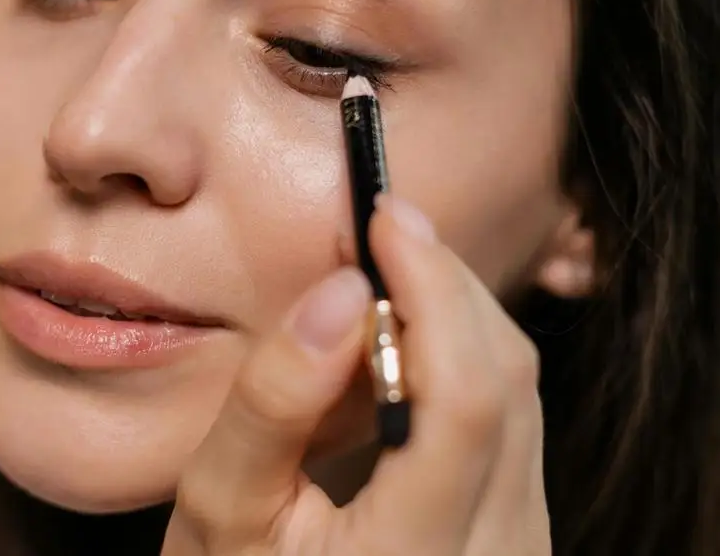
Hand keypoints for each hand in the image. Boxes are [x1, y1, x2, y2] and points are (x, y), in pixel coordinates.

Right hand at [161, 195, 550, 555]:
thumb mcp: (221, 508)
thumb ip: (273, 404)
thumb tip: (339, 294)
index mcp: (418, 555)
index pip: (464, 396)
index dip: (432, 287)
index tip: (385, 220)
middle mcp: (496, 551)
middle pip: (505, 377)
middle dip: (442, 283)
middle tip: (379, 235)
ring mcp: (520, 543)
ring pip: (518, 389)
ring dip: (454, 312)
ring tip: (384, 282)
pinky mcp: (519, 528)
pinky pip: (513, 415)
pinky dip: (462, 356)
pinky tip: (405, 345)